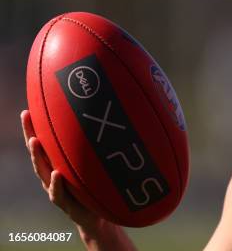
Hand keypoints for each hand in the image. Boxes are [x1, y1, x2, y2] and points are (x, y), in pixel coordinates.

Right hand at [20, 110, 102, 231]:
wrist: (99, 216)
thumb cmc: (97, 186)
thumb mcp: (97, 164)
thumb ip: (97, 148)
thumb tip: (111, 118)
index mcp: (59, 163)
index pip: (45, 142)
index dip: (35, 127)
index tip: (28, 109)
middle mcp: (54, 173)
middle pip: (39, 152)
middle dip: (31, 134)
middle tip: (27, 116)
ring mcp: (57, 189)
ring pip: (43, 171)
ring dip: (38, 156)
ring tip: (34, 141)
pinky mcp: (66, 204)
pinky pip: (59, 193)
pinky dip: (57, 184)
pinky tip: (56, 174)